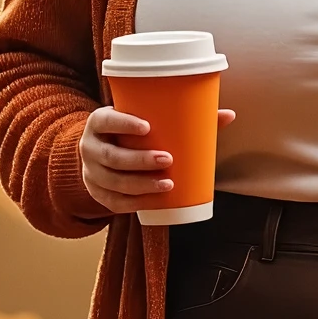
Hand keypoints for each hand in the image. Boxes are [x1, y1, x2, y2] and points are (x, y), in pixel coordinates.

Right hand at [78, 105, 236, 216]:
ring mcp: (91, 172)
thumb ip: (184, 118)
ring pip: (114, 182)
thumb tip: (228, 115)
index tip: (148, 128)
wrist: (101, 152)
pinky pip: (114, 202)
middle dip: (140, 160)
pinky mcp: (97, 193)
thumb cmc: (131, 134)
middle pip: (112, 156)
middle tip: (168, 159)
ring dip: (140, 185)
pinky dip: (133, 203)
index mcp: (99, 122)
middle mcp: (89, 147)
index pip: (107, 120)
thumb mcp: (146, 122)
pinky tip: (151, 202)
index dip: (124, 124)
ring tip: (167, 184)